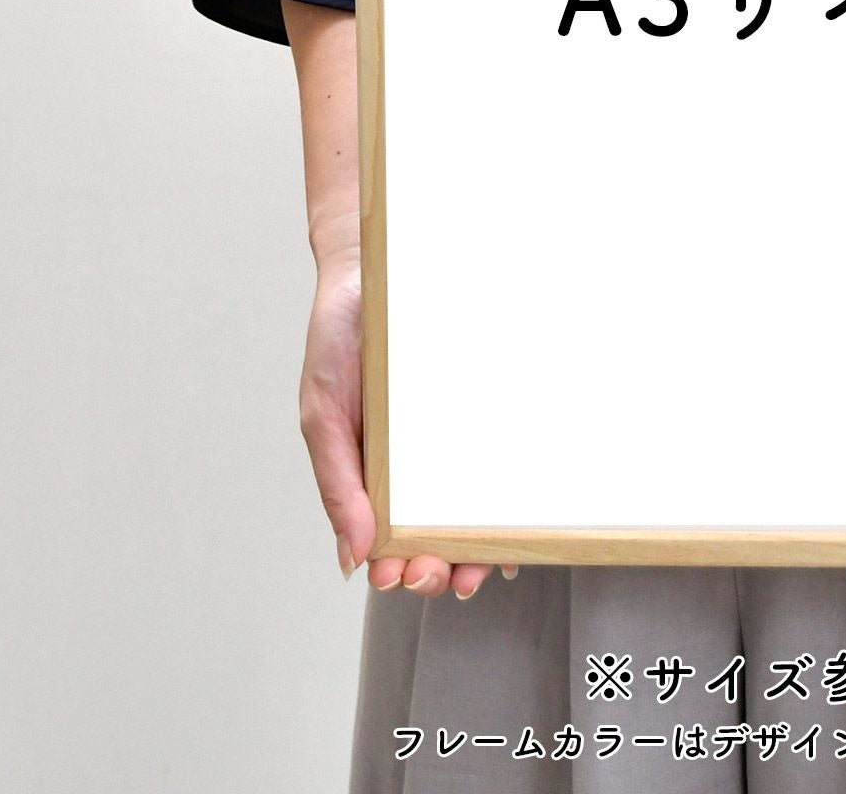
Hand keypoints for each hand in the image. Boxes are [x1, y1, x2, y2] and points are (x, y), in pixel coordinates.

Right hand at [298, 229, 513, 598]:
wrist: (373, 267)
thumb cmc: (339, 342)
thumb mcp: (323, 414)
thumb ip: (336, 484)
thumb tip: (352, 559)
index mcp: (375, 474)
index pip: (392, 538)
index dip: (403, 567)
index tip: (405, 578)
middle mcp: (419, 464)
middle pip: (439, 532)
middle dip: (445, 566)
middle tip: (450, 576)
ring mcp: (453, 437)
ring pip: (475, 504)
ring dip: (482, 544)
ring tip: (486, 561)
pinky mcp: (482, 405)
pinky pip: (501, 450)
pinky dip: (511, 487)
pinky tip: (522, 509)